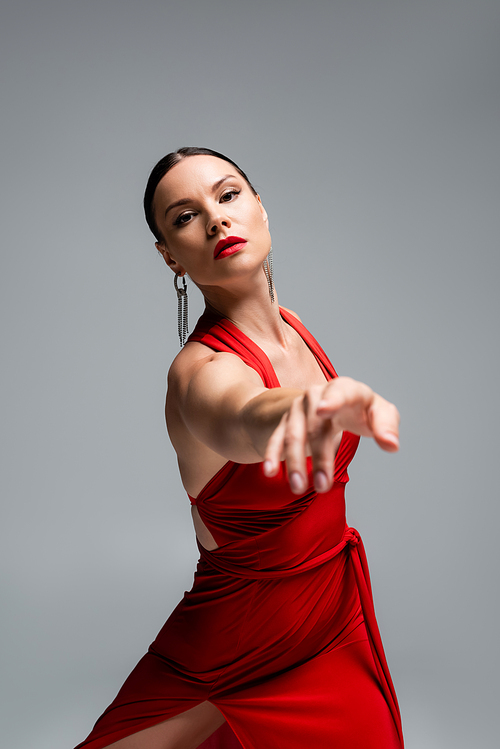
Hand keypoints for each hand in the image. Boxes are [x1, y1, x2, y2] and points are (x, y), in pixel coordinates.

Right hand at [263, 377, 399, 493]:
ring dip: (295, 462)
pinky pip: (276, 439)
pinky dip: (272, 455)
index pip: (341, 391)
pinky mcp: (284, 422)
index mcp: (345, 388)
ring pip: (294, 435)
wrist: (326, 400)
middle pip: (317, 426)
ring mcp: (298, 409)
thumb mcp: (378, 412)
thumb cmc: (359, 409)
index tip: (325, 410)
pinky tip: (269, 472)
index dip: (333, 400)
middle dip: (319, 456)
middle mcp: (317, 395)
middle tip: (323, 486)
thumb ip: (387, 425)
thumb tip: (391, 445)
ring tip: (299, 487)